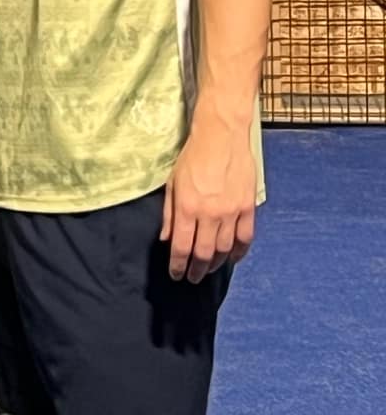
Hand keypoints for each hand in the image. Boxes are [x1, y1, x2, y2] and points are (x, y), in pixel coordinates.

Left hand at [161, 113, 257, 282]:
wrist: (221, 136)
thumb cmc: (193, 157)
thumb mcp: (173, 183)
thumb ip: (169, 214)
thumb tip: (166, 239)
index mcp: (188, 207)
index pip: (182, 247)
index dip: (178, 266)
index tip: (176, 275)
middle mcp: (210, 214)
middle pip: (203, 254)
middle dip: (196, 270)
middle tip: (192, 277)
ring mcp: (231, 212)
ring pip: (224, 250)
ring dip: (215, 264)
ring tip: (208, 269)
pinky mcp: (247, 208)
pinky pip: (245, 239)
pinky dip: (239, 253)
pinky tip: (232, 258)